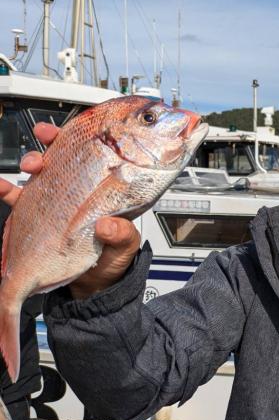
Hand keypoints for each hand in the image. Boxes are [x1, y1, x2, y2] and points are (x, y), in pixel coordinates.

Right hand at [0, 122, 140, 299]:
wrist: (93, 287)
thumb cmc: (114, 260)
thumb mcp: (125, 248)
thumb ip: (121, 237)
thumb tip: (108, 226)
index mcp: (106, 191)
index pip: (96, 155)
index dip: (85, 137)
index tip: (78, 132)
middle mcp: (79, 189)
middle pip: (64, 155)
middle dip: (52, 142)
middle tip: (47, 141)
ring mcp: (56, 200)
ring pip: (40, 172)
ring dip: (31, 161)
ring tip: (32, 166)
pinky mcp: (36, 215)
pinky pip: (16, 199)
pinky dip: (4, 189)